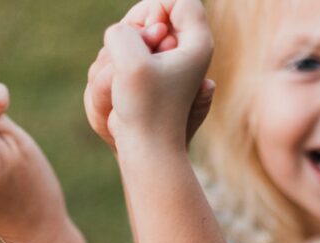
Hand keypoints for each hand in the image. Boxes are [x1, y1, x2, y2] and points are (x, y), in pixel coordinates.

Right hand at [84, 0, 213, 150]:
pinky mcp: (157, 75)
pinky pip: (133, 54)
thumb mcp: (130, 64)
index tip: (143, 34)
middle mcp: (189, 50)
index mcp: (197, 43)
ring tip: (126, 78)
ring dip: (124, 49)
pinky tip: (123, 85)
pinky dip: (122, 63)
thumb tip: (124, 32)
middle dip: (135, 29)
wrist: (149, 150)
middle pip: (158, 13)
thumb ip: (123, 32)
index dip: (153, 7)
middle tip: (130, 58)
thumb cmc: (144, 110)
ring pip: (141, 35)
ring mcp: (172, 63)